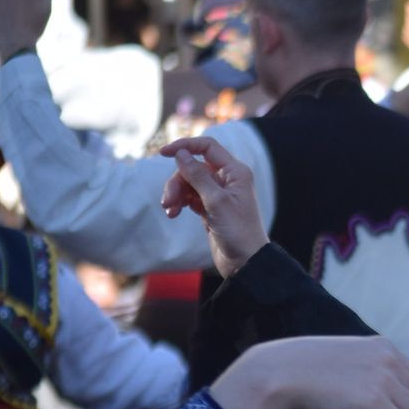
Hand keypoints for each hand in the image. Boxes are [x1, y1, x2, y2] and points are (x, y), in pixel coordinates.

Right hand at [159, 136, 268, 278]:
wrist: (245, 262)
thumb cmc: (238, 231)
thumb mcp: (216, 201)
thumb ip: (198, 176)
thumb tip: (181, 153)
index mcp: (235, 172)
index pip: (208, 147)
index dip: (185, 146)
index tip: (163, 153)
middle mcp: (228, 179)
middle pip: (193, 167)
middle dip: (177, 181)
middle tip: (167, 200)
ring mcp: (218, 194)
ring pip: (189, 183)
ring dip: (175, 193)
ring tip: (170, 210)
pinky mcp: (210, 208)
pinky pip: (189, 197)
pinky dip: (180, 202)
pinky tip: (173, 214)